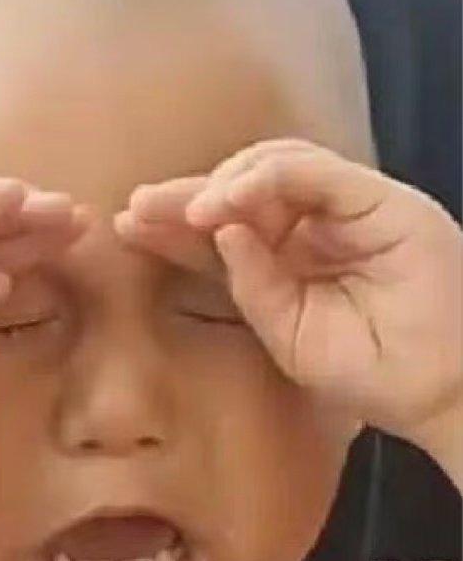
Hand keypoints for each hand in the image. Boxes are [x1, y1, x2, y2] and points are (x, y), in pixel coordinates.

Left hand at [115, 139, 462, 454]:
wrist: (439, 392)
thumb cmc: (366, 373)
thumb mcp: (288, 335)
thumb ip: (250, 287)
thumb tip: (216, 232)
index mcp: (288, 258)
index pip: (223, 229)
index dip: (176, 226)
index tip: (129, 227)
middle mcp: (313, 225)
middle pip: (241, 192)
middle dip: (186, 197)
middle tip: (138, 207)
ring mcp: (348, 208)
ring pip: (273, 168)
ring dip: (222, 184)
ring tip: (184, 212)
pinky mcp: (380, 200)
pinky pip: (314, 173)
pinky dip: (267, 179)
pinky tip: (225, 202)